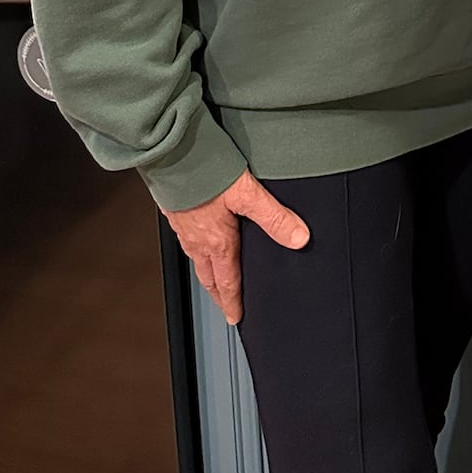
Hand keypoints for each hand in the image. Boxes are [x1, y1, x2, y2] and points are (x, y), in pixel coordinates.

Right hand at [164, 170, 309, 324]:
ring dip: (207, 273)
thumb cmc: (205, 173)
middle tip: (225, 306)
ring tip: (214, 277)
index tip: (236, 317)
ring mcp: (184, 228)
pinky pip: (187, 241)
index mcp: (217, 242)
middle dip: (218, 294)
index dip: (233, 302)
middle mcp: (198, 240)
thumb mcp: (248, 194)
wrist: (172, 155)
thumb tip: (299, 237)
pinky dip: (195, 250)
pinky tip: (199, 239)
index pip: (228, 282)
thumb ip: (274, 217)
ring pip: (196, 260)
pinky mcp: (176, 213)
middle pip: (209, 277)